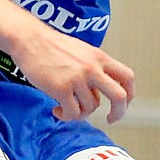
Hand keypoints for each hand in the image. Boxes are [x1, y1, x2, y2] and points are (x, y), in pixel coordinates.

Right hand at [7, 24, 135, 122]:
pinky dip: (65, 116)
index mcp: (100, 58)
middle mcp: (92, 68)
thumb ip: (94, 69)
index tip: (123, 104)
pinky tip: (57, 109)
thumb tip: (99, 94)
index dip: (129, 94)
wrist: (30, 39)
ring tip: (67, 107)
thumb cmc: (52, 46)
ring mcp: (78, 79)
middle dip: (118, 112)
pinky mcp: (61, 88)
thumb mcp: (82, 51)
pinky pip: (72, 113)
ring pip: (90, 108)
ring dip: (80, 113)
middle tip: (110, 119)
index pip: (127, 77)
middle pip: (119, 96)